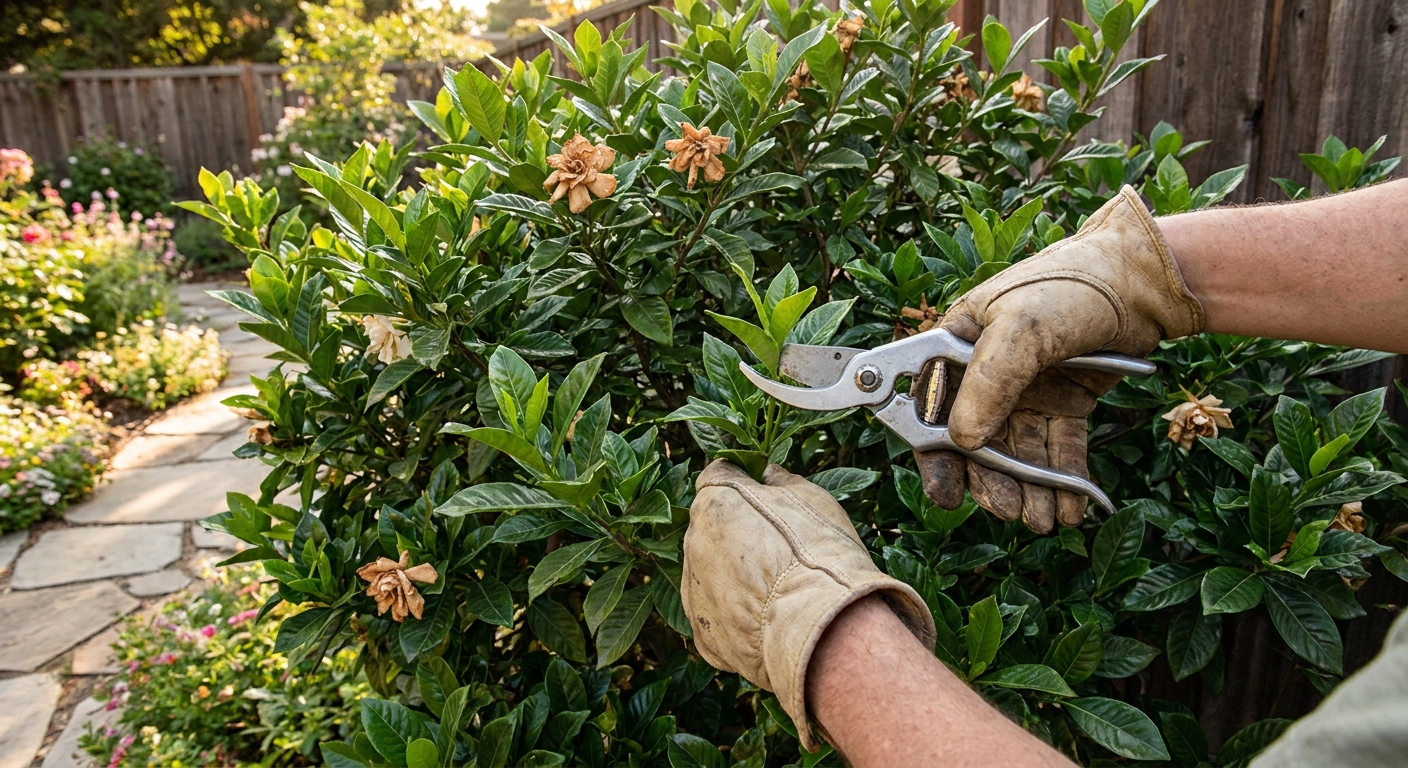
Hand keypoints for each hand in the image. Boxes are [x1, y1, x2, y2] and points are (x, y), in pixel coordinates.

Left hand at [682, 460, 934, 750]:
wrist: (826, 629)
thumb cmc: (821, 556)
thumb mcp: (811, 498)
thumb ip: (779, 479)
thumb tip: (766, 472)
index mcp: (716, 502)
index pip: (717, 477)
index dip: (741, 483)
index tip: (762, 494)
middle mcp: (693, 543)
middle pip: (710, 529)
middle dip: (736, 533)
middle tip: (778, 550)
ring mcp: (695, 593)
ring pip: (709, 575)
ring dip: (733, 577)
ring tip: (778, 591)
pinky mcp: (704, 637)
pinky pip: (717, 619)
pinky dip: (736, 619)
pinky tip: (769, 620)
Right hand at [915, 186, 1203, 531]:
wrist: (1145, 280)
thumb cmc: (1072, 285)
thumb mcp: (1022, 327)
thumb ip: (988, 382)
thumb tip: (961, 440)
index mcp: (958, 342)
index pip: (933, 406)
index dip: (935, 453)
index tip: (948, 495)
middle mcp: (987, 369)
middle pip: (977, 438)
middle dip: (993, 481)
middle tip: (1010, 513)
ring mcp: (1029, 388)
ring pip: (1019, 450)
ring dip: (1029, 488)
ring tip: (1045, 520)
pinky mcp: (1067, 400)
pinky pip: (1058, 447)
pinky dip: (1063, 478)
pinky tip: (1070, 508)